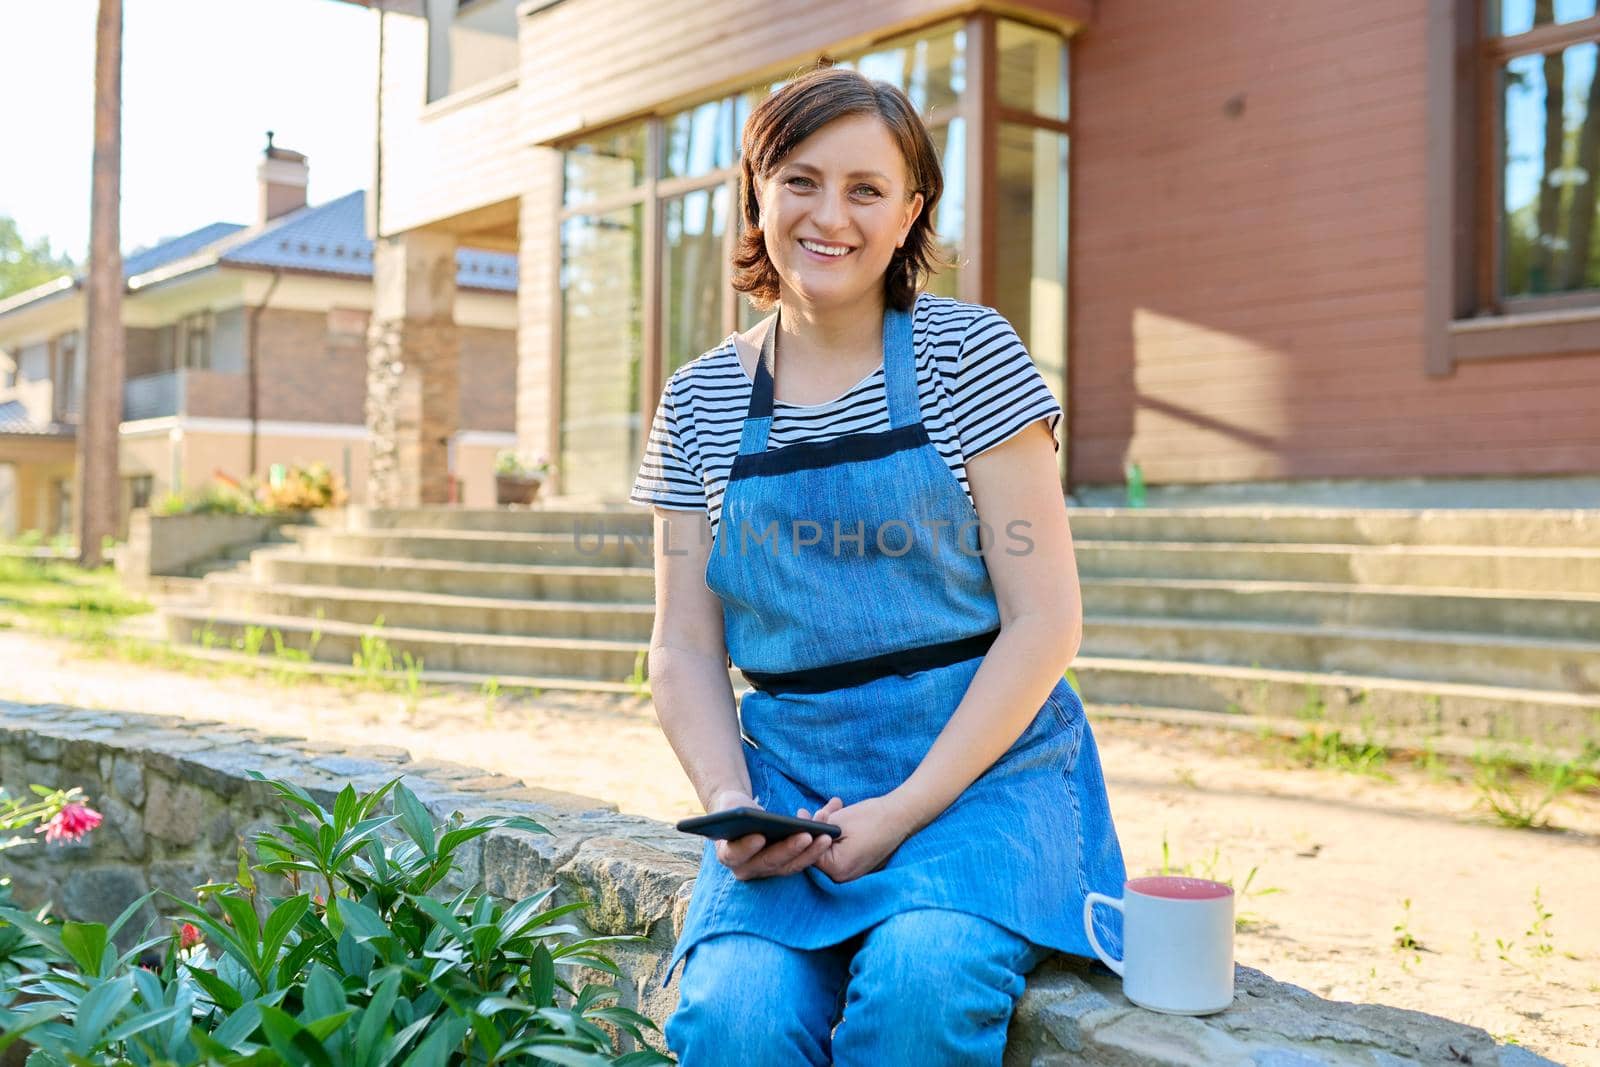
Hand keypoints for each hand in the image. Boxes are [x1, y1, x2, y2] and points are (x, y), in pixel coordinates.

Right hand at [709, 790, 842, 881]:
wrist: (742, 818)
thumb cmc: (733, 809)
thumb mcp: (728, 806)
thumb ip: (731, 811)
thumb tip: (740, 813)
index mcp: (727, 855)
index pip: (735, 855)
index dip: (747, 847)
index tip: (760, 836)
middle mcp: (746, 869)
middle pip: (769, 862)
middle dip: (789, 849)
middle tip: (805, 836)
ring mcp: (766, 871)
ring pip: (789, 866)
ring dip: (809, 853)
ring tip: (825, 836)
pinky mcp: (783, 867)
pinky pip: (800, 862)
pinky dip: (814, 851)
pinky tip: (827, 836)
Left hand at [806, 793, 918, 883]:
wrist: (902, 816)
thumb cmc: (871, 818)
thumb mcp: (837, 821)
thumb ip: (817, 828)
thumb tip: (801, 828)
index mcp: (837, 869)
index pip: (809, 852)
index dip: (804, 831)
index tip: (801, 814)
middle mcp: (843, 877)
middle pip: (819, 851)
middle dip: (816, 828)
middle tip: (812, 809)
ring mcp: (852, 873)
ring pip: (830, 848)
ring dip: (828, 828)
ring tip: (833, 807)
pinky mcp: (858, 864)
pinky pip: (841, 849)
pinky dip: (839, 834)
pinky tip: (840, 815)